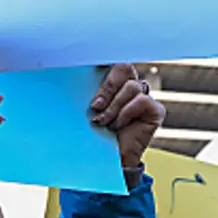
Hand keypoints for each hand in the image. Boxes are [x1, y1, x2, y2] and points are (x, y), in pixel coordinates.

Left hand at [91, 65, 162, 185]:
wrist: (112, 161)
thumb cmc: (97, 135)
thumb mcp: (87, 113)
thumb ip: (85, 96)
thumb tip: (63, 82)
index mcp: (113, 81)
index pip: (110, 60)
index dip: (103, 56)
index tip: (91, 61)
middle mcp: (130, 85)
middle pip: (123, 67)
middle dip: (108, 85)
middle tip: (95, 105)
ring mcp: (144, 96)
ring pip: (131, 86)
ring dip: (114, 106)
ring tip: (103, 122)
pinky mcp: (155, 110)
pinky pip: (142, 100)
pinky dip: (126, 113)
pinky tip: (118, 125)